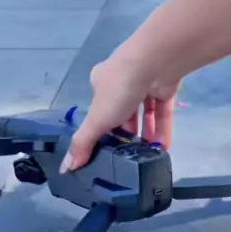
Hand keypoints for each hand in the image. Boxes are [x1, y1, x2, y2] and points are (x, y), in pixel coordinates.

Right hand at [60, 54, 178, 171]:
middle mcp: (122, 80)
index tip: (106, 150)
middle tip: (129, 157)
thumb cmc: (120, 88)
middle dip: (126, 134)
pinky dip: (162, 128)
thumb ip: (83, 143)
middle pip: (122, 112)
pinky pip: (162, 112)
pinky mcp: (165, 87)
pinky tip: (163, 148)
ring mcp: (145, 82)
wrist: (155, 63)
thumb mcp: (96, 119)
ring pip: (143, 113)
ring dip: (145, 134)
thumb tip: (65, 168)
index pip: (99, 109)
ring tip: (147, 156)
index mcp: (101, 83)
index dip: (102, 129)